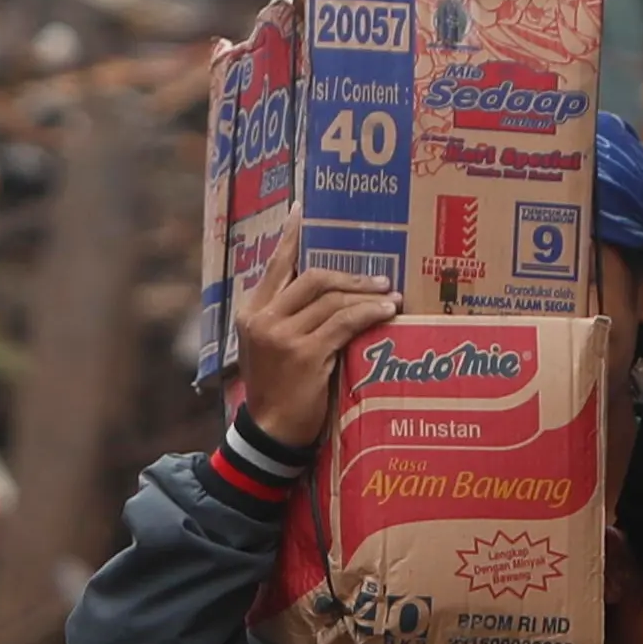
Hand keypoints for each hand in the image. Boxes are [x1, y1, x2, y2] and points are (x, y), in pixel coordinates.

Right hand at [232, 252, 394, 453]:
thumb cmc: (276, 391)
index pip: (274, 266)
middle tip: (380, 280)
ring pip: (333, 300)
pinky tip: (387, 313)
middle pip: (313, 279)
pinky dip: (369, 314)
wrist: (271, 434)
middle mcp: (263, 319)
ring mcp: (283, 336)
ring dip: (367, 296)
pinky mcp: (305, 354)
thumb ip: (285, 319)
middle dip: (350, 277)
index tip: (301, 209)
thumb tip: (325, 293)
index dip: (290, 237)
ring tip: (391, 297)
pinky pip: (345, 323)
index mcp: (251, 313)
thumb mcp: (269, 349)